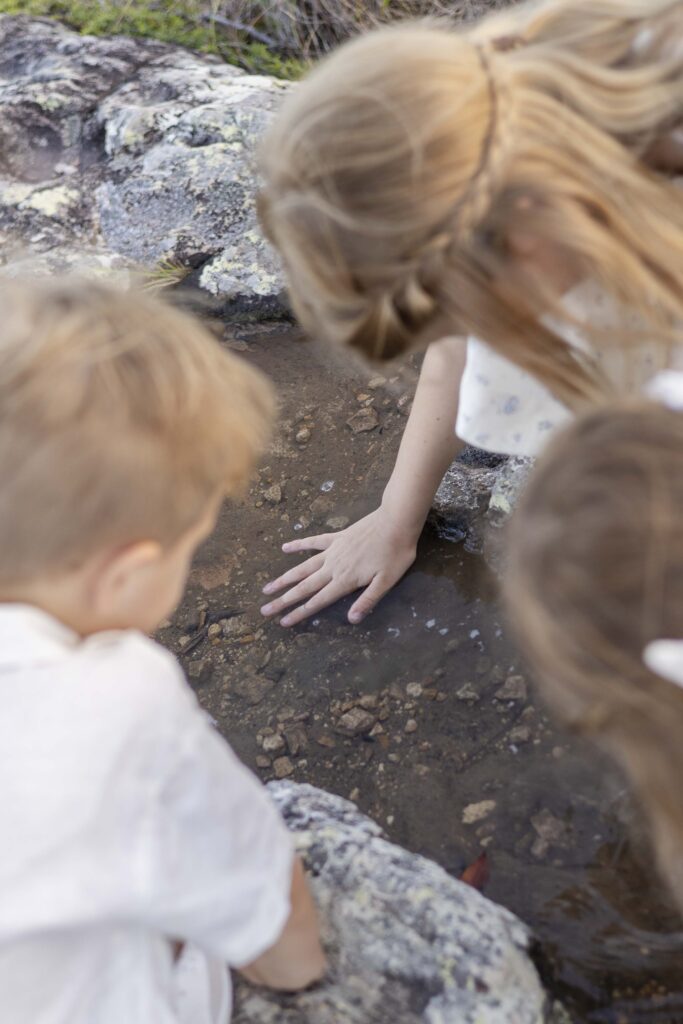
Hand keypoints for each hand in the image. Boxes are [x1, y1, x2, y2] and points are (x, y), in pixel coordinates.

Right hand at [260, 506, 418, 626]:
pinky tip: (285, 548)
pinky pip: (313, 542)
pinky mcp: (336, 537)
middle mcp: (333, 567)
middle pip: (304, 587)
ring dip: (284, 578)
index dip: (300, 613)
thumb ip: (368, 600)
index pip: (318, 601)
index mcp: (345, 580)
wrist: (396, 521)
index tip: (282, 622)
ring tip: (267, 587)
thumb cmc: (395, 553)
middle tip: (264, 609)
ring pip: (303, 567)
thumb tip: (351, 620)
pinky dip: (298, 545)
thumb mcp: (387, 581)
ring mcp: (332, 551)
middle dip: (283, 600)